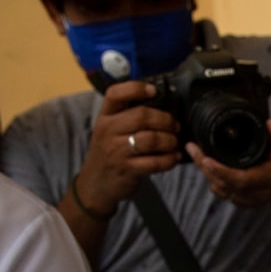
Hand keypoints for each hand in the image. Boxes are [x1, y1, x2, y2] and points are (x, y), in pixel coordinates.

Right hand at [73, 81, 181, 215]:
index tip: (153, 91)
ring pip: (151, 139)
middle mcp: (108, 131)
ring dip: (170, 140)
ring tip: (174, 142)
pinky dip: (169, 159)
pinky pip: (155, 162)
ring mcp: (116, 151)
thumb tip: (160, 102)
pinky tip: (173, 158)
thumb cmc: (109, 152)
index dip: (136, 88)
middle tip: (175, 125)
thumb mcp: (109, 130)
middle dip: (165, 120)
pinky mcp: (127, 169)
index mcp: (104, 117)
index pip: (115, 94)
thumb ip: (127, 115)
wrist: (95, 183)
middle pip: (142, 115)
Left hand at [187, 118, 270, 208]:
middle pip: (225, 185)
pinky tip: (205, 162)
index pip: (242, 180)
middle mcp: (259, 193)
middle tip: (193, 149)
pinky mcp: (242, 200)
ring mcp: (249, 199)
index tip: (207, 159)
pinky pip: (221, 191)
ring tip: (196, 152)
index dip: (222, 172)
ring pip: (220, 189)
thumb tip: (270, 125)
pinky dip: (211, 177)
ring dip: (206, 172)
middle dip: (206, 168)